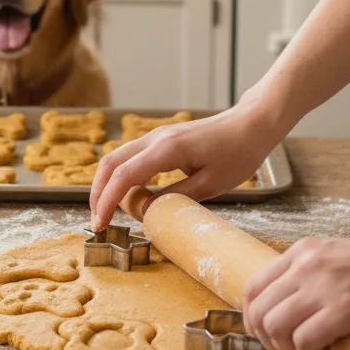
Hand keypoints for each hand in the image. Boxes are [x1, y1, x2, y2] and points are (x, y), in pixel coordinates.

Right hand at [89, 102, 280, 230]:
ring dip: (107, 184)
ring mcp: (156, 135)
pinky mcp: (161, 138)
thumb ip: (175, 198)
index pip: (123, 176)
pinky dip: (121, 175)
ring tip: (108, 210)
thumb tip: (145, 213)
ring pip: (117, 158)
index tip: (100, 225)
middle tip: (98, 221)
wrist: (252, 124)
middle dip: (98, 194)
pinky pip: (131, 156)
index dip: (106, 202)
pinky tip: (128, 194)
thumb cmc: (238, 153)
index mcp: (166, 150)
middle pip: (110, 164)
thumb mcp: (210, 184)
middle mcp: (155, 138)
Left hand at [242, 235, 349, 349]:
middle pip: (258, 311)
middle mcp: (306, 264)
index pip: (253, 287)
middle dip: (267, 340)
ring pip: (274, 327)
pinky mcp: (344, 309)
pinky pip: (304, 340)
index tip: (270, 335)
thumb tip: (291, 311)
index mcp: (303, 251)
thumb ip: (313, 278)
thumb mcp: (340, 261)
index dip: (254, 318)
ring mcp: (324, 285)